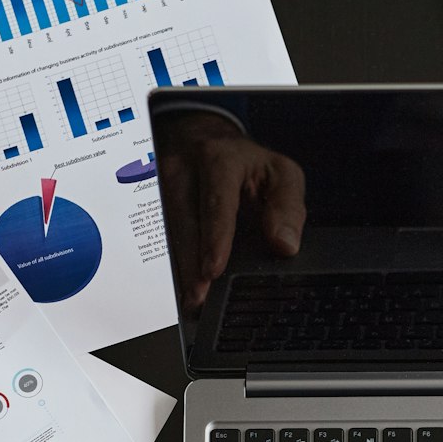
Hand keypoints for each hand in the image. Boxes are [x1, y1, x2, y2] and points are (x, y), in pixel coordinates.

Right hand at [157, 110, 306, 314]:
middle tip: (198, 298)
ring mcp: (162, 186)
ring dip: (180, 269)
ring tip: (192, 302)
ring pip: (168, 232)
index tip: (213, 269)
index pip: (216, 201)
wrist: (204, 140)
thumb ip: (288, 207)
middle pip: (183, 221)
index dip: (214, 237)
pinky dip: (176, 265)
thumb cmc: (248, 163)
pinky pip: (164, 237)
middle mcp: (184, 170)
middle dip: (190, 264)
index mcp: (220, 159)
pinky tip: (185, 289)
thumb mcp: (280, 173)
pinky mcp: (154, 203)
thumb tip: (285, 245)